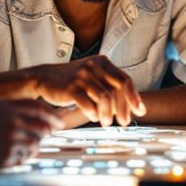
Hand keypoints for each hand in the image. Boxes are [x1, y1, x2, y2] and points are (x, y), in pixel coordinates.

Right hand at [0, 99, 62, 167]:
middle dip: (47, 132)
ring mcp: (9, 140)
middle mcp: (11, 121)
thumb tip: (41, 112)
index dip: (53, 115)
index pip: (40, 109)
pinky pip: (24, 157)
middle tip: (47, 135)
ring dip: (34, 145)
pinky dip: (22, 156)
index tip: (59, 122)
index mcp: (8, 106)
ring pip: (36, 144)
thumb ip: (16, 106)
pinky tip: (11, 153)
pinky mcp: (6, 156)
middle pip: (42, 127)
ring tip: (22, 145)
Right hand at [30, 55, 145, 126]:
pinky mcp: (70, 87)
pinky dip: (93, 113)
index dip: (134, 97)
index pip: (125, 80)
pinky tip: (93, 117)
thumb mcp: (93, 76)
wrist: (45, 78)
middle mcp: (93, 66)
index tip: (140, 111)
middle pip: (117, 89)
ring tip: (106, 123)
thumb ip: (109, 85)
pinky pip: (88, 104)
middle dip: (124, 109)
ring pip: (104, 98)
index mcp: (102, 62)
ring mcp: (81, 76)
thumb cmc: (73, 81)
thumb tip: (131, 105)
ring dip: (108, 114)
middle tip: (124, 123)